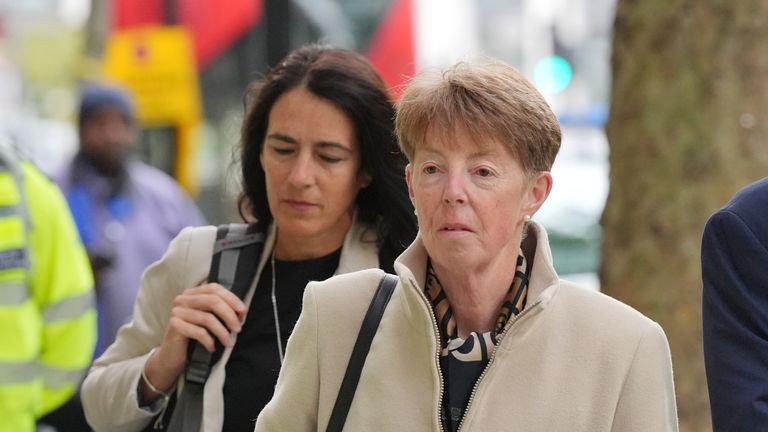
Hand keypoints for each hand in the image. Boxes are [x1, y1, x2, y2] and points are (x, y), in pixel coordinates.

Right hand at [141, 283, 246, 399]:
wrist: (172, 355)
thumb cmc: (194, 336)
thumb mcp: (208, 320)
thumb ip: (220, 311)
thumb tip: (242, 311)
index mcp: (192, 293)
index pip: (214, 288)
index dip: (231, 298)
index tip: (243, 312)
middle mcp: (183, 299)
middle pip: (212, 301)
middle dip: (229, 315)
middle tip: (238, 329)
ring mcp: (177, 312)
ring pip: (208, 318)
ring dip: (222, 332)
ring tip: (229, 343)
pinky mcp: (175, 326)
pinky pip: (199, 332)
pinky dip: (209, 341)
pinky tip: (212, 347)